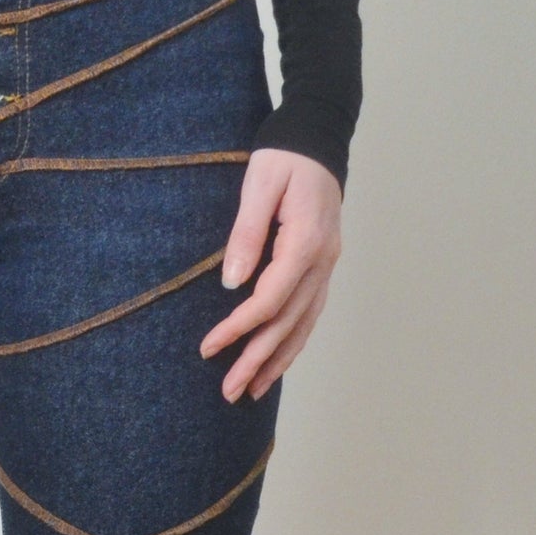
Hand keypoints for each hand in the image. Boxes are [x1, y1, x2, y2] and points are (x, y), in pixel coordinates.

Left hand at [200, 149, 342, 400]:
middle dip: (256, 360)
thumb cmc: (283, 158)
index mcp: (305, 242)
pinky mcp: (321, 269)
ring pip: (302, 325)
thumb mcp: (259, 184)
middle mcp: (322, 261)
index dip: (238, 328)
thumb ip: (247, 233)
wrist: (316, 141)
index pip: (270, 299)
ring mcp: (326, 267)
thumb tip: (233, 282)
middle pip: (287, 323)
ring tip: (252, 393)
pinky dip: (292, 344)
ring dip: (277, 362)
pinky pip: (308, 314)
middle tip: (228, 392)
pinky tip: (276, 365)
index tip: (209, 348)